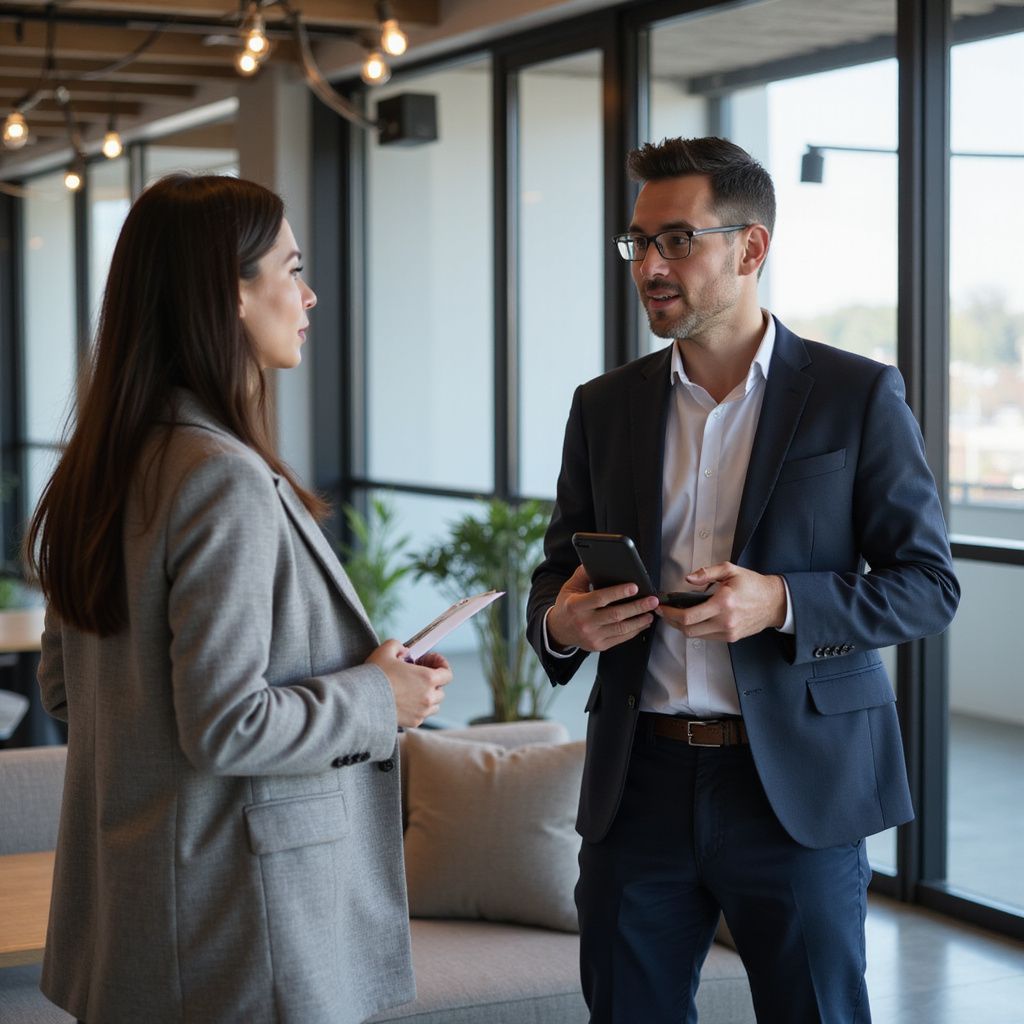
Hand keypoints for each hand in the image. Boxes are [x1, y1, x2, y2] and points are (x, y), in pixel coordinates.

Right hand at [366, 640, 452, 727]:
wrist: (361, 701)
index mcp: (428, 678)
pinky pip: (422, 715)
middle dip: (432, 681)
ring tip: (411, 688)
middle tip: (417, 673)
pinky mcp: (413, 723)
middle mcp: (429, 697)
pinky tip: (404, 700)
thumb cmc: (375, 675)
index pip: (447, 673)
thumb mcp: (386, 649)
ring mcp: (422, 712)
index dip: (441, 665)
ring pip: (434, 704)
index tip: (430, 660)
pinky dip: (418, 708)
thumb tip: (404, 651)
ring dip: (427, 696)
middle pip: (441, 689)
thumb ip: (399, 646)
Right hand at [546, 564, 658, 652]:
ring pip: (621, 629)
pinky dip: (634, 630)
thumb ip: (583, 574)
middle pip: (615, 614)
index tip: (634, 587)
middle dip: (637, 606)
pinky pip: (620, 639)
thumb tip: (597, 561)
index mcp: (576, 606)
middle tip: (652, 600)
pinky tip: (642, 623)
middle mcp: (584, 622)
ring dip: (639, 620)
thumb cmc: (567, 606)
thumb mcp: (570, 587)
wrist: (558, 631)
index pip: (600, 598)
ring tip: (651, 612)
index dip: (618, 593)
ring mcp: (592, 636)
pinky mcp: (599, 646)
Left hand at [654, 562, 785, 642]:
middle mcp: (725, 621)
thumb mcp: (730, 570)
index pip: (688, 616)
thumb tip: (688, 579)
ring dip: (681, 627)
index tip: (661, 606)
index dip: (670, 613)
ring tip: (674, 615)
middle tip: (663, 612)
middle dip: (671, 622)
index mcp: (723, 603)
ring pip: (696, 635)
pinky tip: (691, 619)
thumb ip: (707, 573)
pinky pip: (706, 636)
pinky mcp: (731, 637)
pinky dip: (696, 629)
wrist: (774, 602)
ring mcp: (728, 632)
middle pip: (688, 630)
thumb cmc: (752, 585)